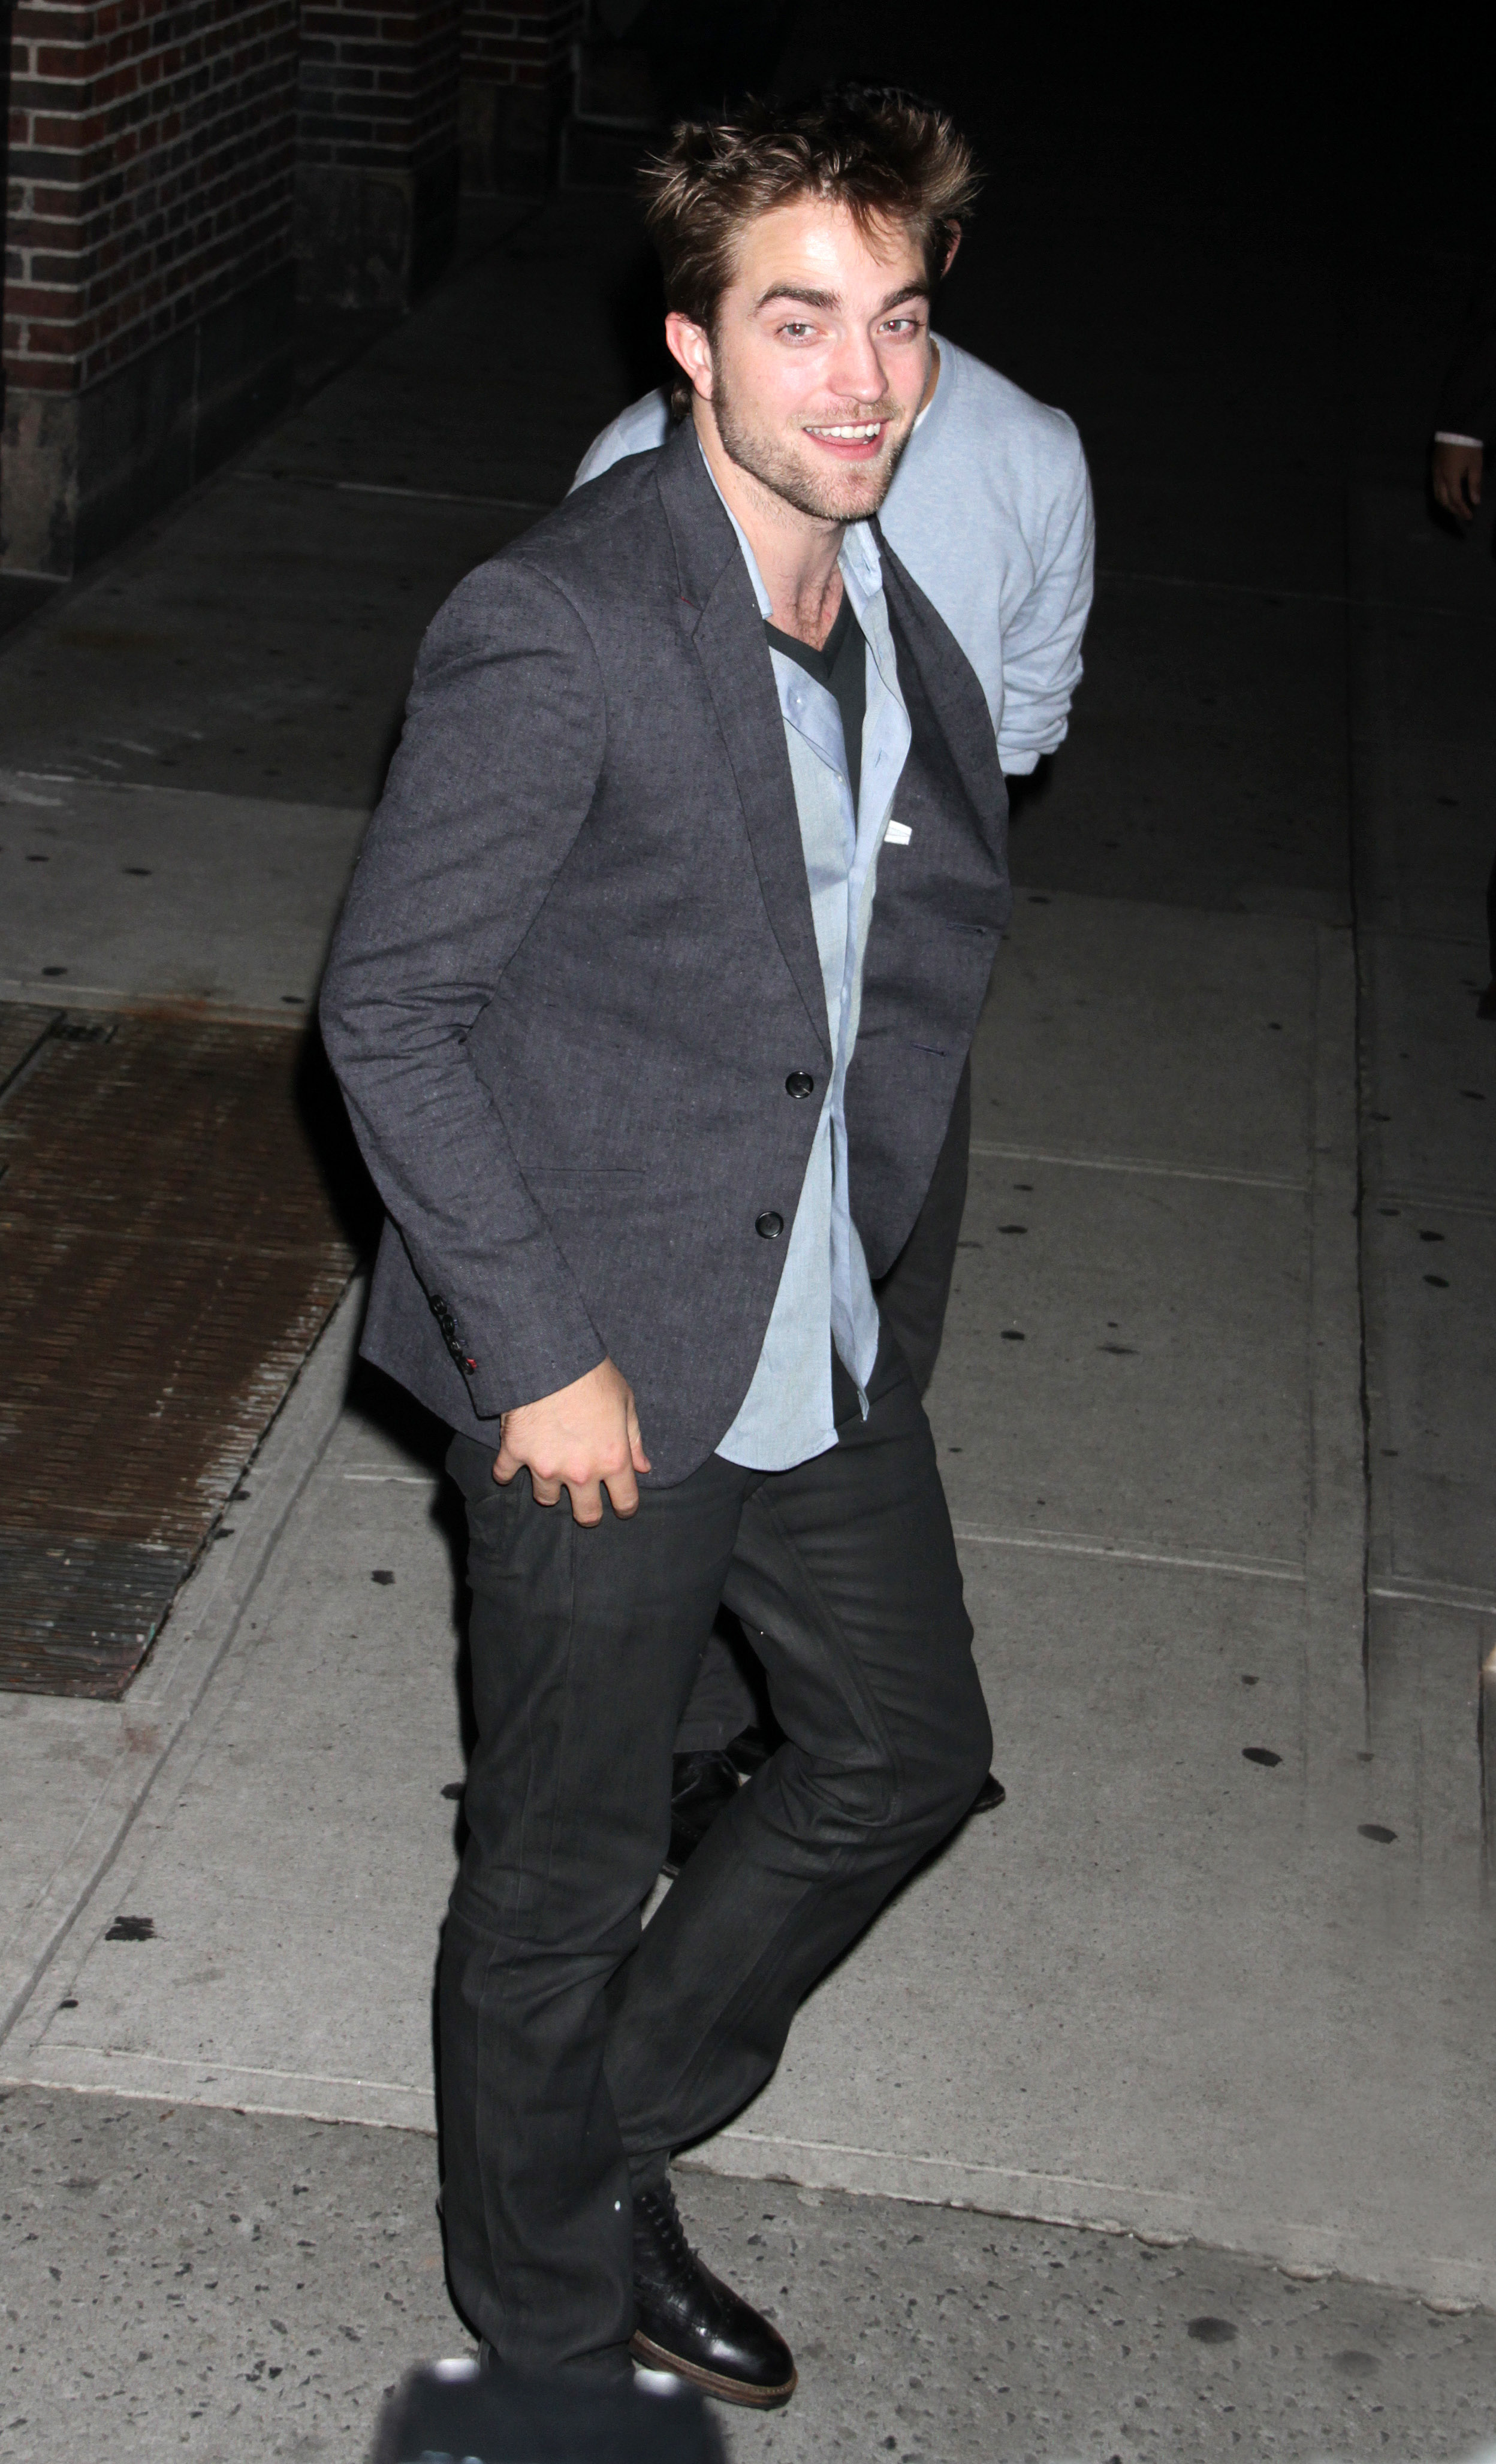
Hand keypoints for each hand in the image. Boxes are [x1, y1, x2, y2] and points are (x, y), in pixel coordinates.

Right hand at [493, 1356, 650, 1525]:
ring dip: (549, 1489)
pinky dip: (505, 1472)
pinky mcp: (515, 1453)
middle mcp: (581, 1471)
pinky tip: (511, 1465)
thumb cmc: (594, 1376)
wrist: (551, 1356)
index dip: (626, 1508)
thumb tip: (643, 1467)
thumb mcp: (626, 1403)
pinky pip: (503, 1475)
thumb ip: (634, 1439)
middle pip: (586, 1514)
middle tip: (586, 1504)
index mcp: (613, 1459)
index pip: (625, 1501)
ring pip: (546, 1498)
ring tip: (550, 1472)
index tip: (622, 1507)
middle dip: (588, 1513)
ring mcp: (545, 1465)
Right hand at [1432, 439, 1482, 522]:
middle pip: (1443, 500)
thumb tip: (1475, 501)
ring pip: (1437, 494)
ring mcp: (1434, 472)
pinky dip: (1442, 494)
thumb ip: (1475, 484)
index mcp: (1451, 477)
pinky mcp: (1433, 467)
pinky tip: (1449, 493)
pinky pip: (1435, 486)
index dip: (1462, 510)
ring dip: (1446, 503)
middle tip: (1462, 513)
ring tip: (1455, 506)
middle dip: (1453, 509)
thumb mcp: (1475, 464)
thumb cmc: (1468, 446)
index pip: (1455, 499)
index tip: (1469, 517)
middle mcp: (1439, 478)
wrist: (1455, 427)